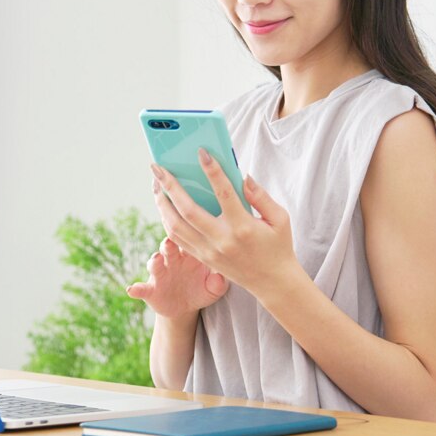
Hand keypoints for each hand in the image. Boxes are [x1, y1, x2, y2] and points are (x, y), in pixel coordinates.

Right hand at [126, 236, 227, 318]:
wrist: (186, 306)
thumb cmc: (202, 289)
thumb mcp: (214, 289)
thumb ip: (218, 283)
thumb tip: (220, 278)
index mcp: (189, 254)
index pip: (188, 239)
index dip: (188, 234)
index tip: (191, 231)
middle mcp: (172, 259)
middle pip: (168, 247)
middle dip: (168, 244)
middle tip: (169, 242)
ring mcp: (160, 273)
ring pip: (154, 264)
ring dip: (153, 261)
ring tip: (155, 260)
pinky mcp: (150, 290)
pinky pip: (141, 288)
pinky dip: (135, 289)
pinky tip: (131, 289)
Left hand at [149, 149, 300, 301]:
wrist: (272, 282)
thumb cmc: (278, 245)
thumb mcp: (280, 219)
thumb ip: (261, 197)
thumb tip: (243, 176)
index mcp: (243, 227)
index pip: (223, 193)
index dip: (212, 171)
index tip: (201, 152)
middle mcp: (222, 240)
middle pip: (188, 210)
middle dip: (170, 185)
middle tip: (158, 167)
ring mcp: (209, 251)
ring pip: (176, 225)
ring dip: (162, 203)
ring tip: (156, 184)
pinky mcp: (202, 258)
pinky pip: (177, 238)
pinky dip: (167, 219)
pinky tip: (164, 204)